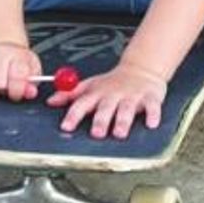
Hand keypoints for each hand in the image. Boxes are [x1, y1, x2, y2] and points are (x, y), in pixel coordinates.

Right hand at [0, 43, 41, 101]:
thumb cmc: (18, 62)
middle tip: (7, 85)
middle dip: (5, 89)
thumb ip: (33, 82)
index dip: (18, 88)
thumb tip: (30, 92)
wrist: (4, 47)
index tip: (19, 91)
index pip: (17, 74)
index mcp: (16, 56)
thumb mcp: (33, 69)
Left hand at [47, 62, 167, 139]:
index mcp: (98, 92)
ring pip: (127, 109)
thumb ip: (71, 94)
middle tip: (96, 133)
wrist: (141, 69)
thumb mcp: (90, 85)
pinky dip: (152, 115)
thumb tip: (50, 101)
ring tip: (119, 133)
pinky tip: (151, 123)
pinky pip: (152, 107)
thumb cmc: (113, 82)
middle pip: (105, 107)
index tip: (66, 126)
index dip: (73, 115)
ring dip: (123, 120)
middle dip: (100, 120)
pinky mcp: (150, 98)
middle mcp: (114, 94)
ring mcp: (132, 96)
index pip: (82, 103)